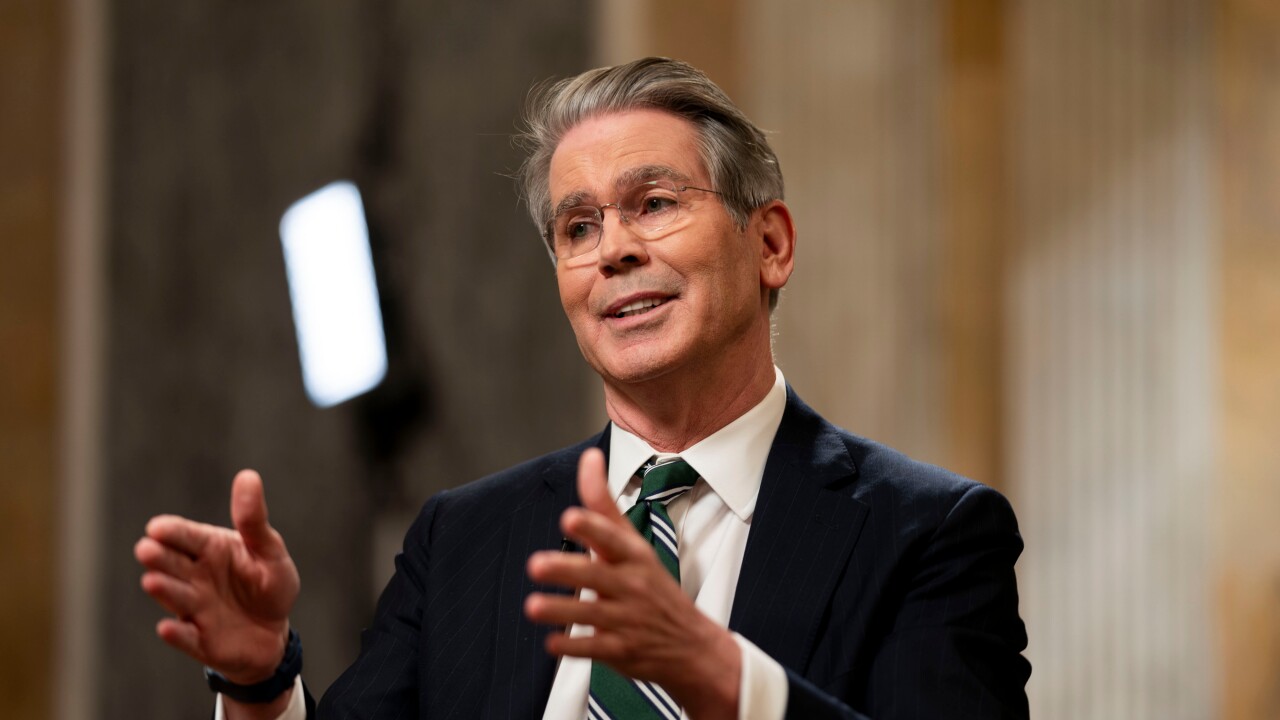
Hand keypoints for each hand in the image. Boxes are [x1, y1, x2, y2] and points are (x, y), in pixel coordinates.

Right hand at [134, 470, 299, 684]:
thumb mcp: (269, 550)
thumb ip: (254, 520)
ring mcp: (194, 609)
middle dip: (159, 557)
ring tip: (152, 581)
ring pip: (175, 597)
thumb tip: (248, 476)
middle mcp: (194, 577)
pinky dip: (177, 634)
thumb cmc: (269, 584)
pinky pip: (186, 637)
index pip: (187, 537)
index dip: (172, 532)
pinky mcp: (200, 640)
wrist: (273, 633)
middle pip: (172, 564)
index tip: (157, 527)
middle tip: (146, 549)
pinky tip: (168, 628)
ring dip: (164, 590)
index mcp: (210, 549)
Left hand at [524, 449, 740, 718]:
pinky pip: (592, 648)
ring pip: (590, 613)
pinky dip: (570, 646)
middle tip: (536, 564)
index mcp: (635, 556)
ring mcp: (627, 619)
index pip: (613, 538)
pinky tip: (550, 643)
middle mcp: (631, 585)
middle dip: (566, 570)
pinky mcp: (620, 650)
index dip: (592, 527)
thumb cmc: (652, 587)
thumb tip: (589, 457)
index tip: (570, 518)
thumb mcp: (633, 544)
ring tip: (533, 605)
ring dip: (560, 610)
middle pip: (597, 575)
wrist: (691, 646)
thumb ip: (604, 505)